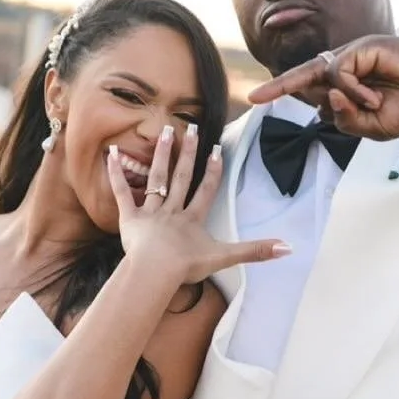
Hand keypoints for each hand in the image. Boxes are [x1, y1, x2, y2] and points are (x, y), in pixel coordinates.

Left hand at [107, 126, 288, 282]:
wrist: (156, 271)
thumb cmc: (187, 266)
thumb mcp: (224, 258)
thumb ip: (254, 251)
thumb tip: (288, 248)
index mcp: (192, 219)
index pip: (206, 191)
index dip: (213, 171)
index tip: (217, 149)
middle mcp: (173, 211)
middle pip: (182, 178)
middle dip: (187, 153)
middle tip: (191, 127)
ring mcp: (151, 212)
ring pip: (156, 179)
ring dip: (160, 155)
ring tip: (163, 132)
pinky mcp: (129, 218)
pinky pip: (122, 193)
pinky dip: (116, 174)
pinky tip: (111, 153)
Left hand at [248, 36, 398, 139]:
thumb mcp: (373, 127)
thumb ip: (346, 119)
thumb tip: (328, 100)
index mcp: (350, 85)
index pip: (310, 88)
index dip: (284, 90)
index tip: (255, 98)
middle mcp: (348, 67)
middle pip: (307, 77)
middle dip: (284, 87)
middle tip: (259, 97)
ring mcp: (355, 54)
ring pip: (324, 78)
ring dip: (345, 100)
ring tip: (375, 103)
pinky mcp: (364, 46)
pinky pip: (339, 72)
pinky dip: (352, 89)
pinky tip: (374, 96)